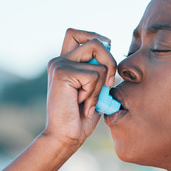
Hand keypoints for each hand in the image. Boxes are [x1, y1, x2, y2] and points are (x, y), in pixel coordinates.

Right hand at [43, 28, 116, 148]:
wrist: (65, 136)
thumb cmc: (80, 118)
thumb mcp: (94, 90)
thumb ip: (99, 72)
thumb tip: (110, 56)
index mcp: (65, 62)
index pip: (76, 33)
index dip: (95, 37)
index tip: (105, 56)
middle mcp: (59, 60)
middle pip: (95, 41)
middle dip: (110, 61)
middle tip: (108, 84)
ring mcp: (59, 64)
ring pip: (99, 61)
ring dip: (101, 86)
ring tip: (89, 101)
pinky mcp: (62, 72)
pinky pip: (94, 76)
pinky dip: (95, 94)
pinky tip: (83, 105)